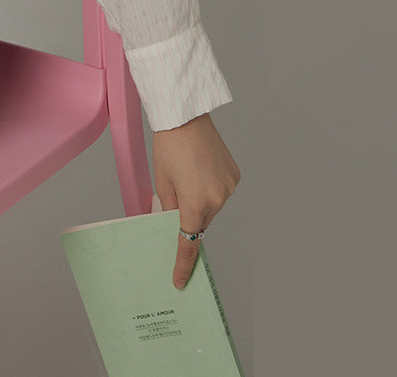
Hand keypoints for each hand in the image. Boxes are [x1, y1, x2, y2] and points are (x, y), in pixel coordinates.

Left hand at [151, 112, 239, 288]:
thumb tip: (175, 226)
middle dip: (189, 218)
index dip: (183, 264)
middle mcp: (216, 199)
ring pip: (212, 208)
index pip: (188, 243)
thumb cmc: (168, 146)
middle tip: (178, 198)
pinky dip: (211, 189)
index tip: (179, 281)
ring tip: (189, 175)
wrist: (186, 116)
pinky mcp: (235, 177)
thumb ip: (169, 209)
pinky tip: (201, 169)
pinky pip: (221, 192)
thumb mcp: (162, 181)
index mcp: (194, 203)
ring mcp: (228, 188)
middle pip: (201, 223)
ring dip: (201, 202)